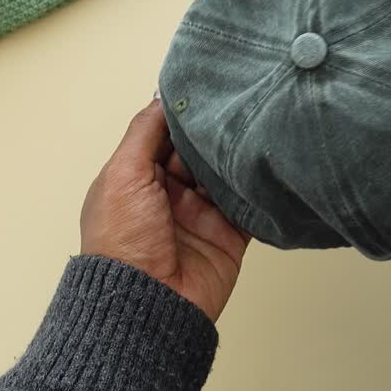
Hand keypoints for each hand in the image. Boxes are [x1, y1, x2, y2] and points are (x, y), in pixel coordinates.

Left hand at [80, 100, 248, 321]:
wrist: (146, 305)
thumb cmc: (122, 241)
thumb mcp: (122, 174)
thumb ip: (144, 132)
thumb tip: (162, 95)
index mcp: (135, 179)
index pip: (163, 136)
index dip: (182, 114)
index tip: (207, 85)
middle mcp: (168, 195)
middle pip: (197, 152)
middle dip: (214, 131)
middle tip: (240, 100)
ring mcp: (200, 215)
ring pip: (224, 173)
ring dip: (237, 155)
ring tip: (258, 124)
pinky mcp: (229, 235)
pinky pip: (248, 204)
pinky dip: (257, 187)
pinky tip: (269, 162)